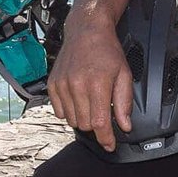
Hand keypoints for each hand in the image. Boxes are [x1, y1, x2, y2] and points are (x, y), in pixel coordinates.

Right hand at [47, 14, 132, 151]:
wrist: (86, 31)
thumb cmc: (107, 51)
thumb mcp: (124, 74)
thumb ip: (124, 102)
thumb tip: (125, 125)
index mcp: (97, 84)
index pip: (99, 123)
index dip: (106, 138)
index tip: (110, 145)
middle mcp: (76, 86)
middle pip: (85, 125)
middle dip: (96, 124)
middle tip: (103, 111)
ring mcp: (62, 85)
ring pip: (72, 120)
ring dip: (83, 118)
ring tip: (91, 102)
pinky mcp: (52, 85)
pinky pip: (59, 112)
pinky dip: (70, 111)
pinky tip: (78, 99)